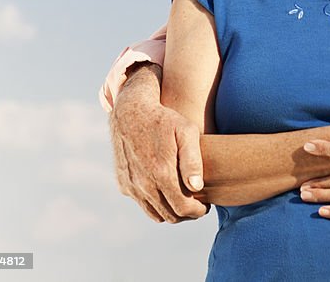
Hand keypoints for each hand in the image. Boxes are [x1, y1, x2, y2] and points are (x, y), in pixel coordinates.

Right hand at [110, 66, 208, 222]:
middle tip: (198, 204)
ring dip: (171, 211)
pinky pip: (142, 203)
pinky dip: (155, 203)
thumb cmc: (165, 120)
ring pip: (155, 214)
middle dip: (187, 214)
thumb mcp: (186, 132)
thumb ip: (192, 160)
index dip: (198, 211)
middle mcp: (143, 184)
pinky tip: (166, 190)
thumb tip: (197, 187)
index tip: (206, 205)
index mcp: (161, 174)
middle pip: (170, 216)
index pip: (183, 209)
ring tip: (184, 199)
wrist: (131, 112)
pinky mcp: (123, 184)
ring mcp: (131, 186)